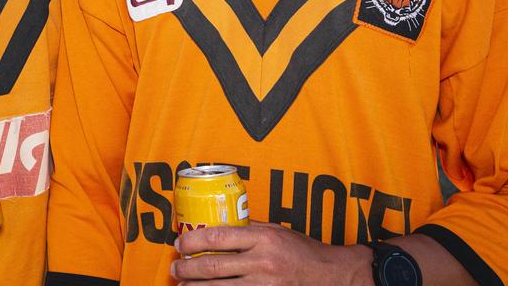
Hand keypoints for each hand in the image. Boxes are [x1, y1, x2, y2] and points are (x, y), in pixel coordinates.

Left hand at [171, 222, 370, 284]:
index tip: (179, 243)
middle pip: (213, 267)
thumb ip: (248, 230)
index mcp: (263, 239)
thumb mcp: (276, 231)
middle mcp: (262, 262)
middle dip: (187, 269)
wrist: (332, 276)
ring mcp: (265, 285)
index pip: (217, 238)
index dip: (192, 241)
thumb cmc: (303, 251)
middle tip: (175, 268)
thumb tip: (216, 227)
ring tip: (182, 284)